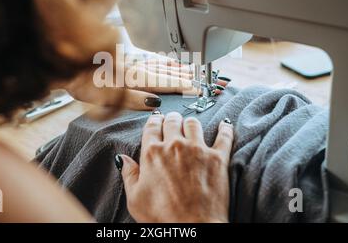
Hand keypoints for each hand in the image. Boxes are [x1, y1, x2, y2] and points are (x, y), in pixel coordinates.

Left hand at [67, 56, 228, 110]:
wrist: (65, 63)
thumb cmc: (82, 82)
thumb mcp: (106, 97)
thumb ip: (132, 99)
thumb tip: (155, 103)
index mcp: (132, 79)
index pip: (162, 83)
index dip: (179, 87)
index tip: (194, 89)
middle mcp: (133, 68)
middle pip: (162, 72)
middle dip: (180, 77)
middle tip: (197, 80)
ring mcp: (129, 61)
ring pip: (156, 63)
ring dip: (172, 67)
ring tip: (187, 68)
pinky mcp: (122, 58)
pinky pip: (146, 58)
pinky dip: (158, 59)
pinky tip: (162, 59)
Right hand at [118, 112, 233, 222]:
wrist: (192, 228)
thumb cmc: (162, 217)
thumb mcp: (135, 198)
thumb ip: (129, 174)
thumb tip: (122, 158)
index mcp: (152, 153)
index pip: (152, 127)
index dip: (154, 121)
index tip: (156, 121)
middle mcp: (174, 146)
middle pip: (172, 121)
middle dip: (171, 119)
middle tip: (173, 122)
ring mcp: (197, 149)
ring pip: (194, 123)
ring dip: (191, 123)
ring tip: (191, 126)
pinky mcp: (217, 157)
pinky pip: (224, 136)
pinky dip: (225, 128)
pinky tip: (225, 124)